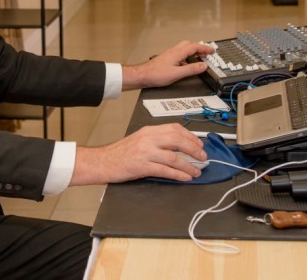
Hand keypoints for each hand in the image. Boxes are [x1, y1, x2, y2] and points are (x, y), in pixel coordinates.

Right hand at [70, 124, 206, 184]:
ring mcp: (145, 152)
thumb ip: (157, 140)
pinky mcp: (142, 166)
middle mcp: (148, 139)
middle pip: (178, 140)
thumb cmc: (121, 153)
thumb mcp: (140, 140)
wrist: (103, 162)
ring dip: (189, 165)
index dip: (190, 136)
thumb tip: (179, 147)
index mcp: (149, 131)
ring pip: (174, 157)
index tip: (199, 143)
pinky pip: (165, 170)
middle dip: (194, 149)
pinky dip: (179, 174)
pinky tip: (186, 177)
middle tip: (203, 157)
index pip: (175, 128)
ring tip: (197, 171)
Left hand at [122, 40, 213, 89]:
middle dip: (199, 48)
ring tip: (199, 59)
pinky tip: (187, 64)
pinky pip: (180, 54)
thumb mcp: (177, 74)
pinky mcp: (167, 58)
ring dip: (193, 52)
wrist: (143, 75)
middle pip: (189, 44)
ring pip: (184, 49)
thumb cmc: (156, 74)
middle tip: (206, 54)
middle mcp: (174, 51)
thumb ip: (191, 69)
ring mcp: (170, 54)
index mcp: (178, 53)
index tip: (212, 51)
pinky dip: (187, 56)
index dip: (205, 48)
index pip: (195, 47)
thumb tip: (203, 65)